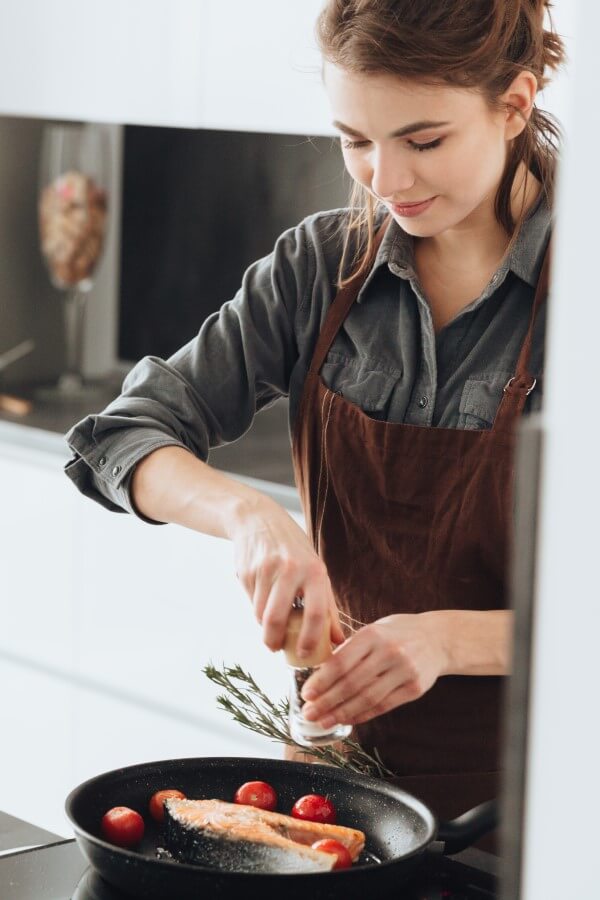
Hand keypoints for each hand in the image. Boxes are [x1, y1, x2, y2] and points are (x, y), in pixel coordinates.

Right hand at [230, 496, 344, 655]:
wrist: (258, 520)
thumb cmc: (294, 551)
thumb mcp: (316, 571)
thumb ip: (328, 607)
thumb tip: (338, 642)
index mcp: (314, 571)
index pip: (315, 614)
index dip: (310, 640)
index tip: (304, 654)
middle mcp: (290, 570)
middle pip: (277, 619)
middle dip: (274, 641)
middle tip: (276, 649)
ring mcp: (266, 570)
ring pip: (261, 614)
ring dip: (264, 626)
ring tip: (270, 625)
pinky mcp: (246, 572)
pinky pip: (251, 602)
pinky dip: (257, 609)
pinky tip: (262, 599)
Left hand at [300, 613, 449, 727]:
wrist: (438, 638)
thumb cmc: (397, 633)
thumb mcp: (374, 629)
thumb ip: (351, 648)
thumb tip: (320, 672)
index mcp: (373, 634)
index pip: (342, 661)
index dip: (322, 681)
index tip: (306, 693)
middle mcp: (389, 652)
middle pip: (352, 683)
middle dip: (327, 701)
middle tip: (309, 712)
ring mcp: (404, 671)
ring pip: (367, 698)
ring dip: (341, 712)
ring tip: (323, 720)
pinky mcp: (414, 689)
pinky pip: (383, 706)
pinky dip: (362, 715)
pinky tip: (347, 719)